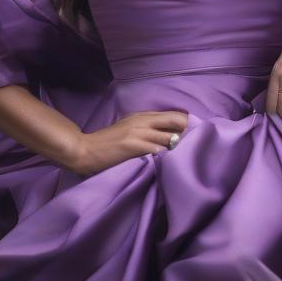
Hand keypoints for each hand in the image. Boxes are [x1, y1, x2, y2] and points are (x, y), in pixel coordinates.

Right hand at [68, 109, 188, 176]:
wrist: (85, 150)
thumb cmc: (107, 143)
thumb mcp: (129, 128)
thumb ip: (147, 128)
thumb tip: (169, 136)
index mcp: (143, 116)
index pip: (174, 115)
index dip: (187, 124)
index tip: (196, 135)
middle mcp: (144, 121)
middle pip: (177, 121)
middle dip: (188, 133)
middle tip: (195, 145)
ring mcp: (140, 133)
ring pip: (170, 137)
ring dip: (179, 148)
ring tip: (185, 158)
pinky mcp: (134, 146)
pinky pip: (158, 150)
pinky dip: (166, 157)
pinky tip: (169, 165)